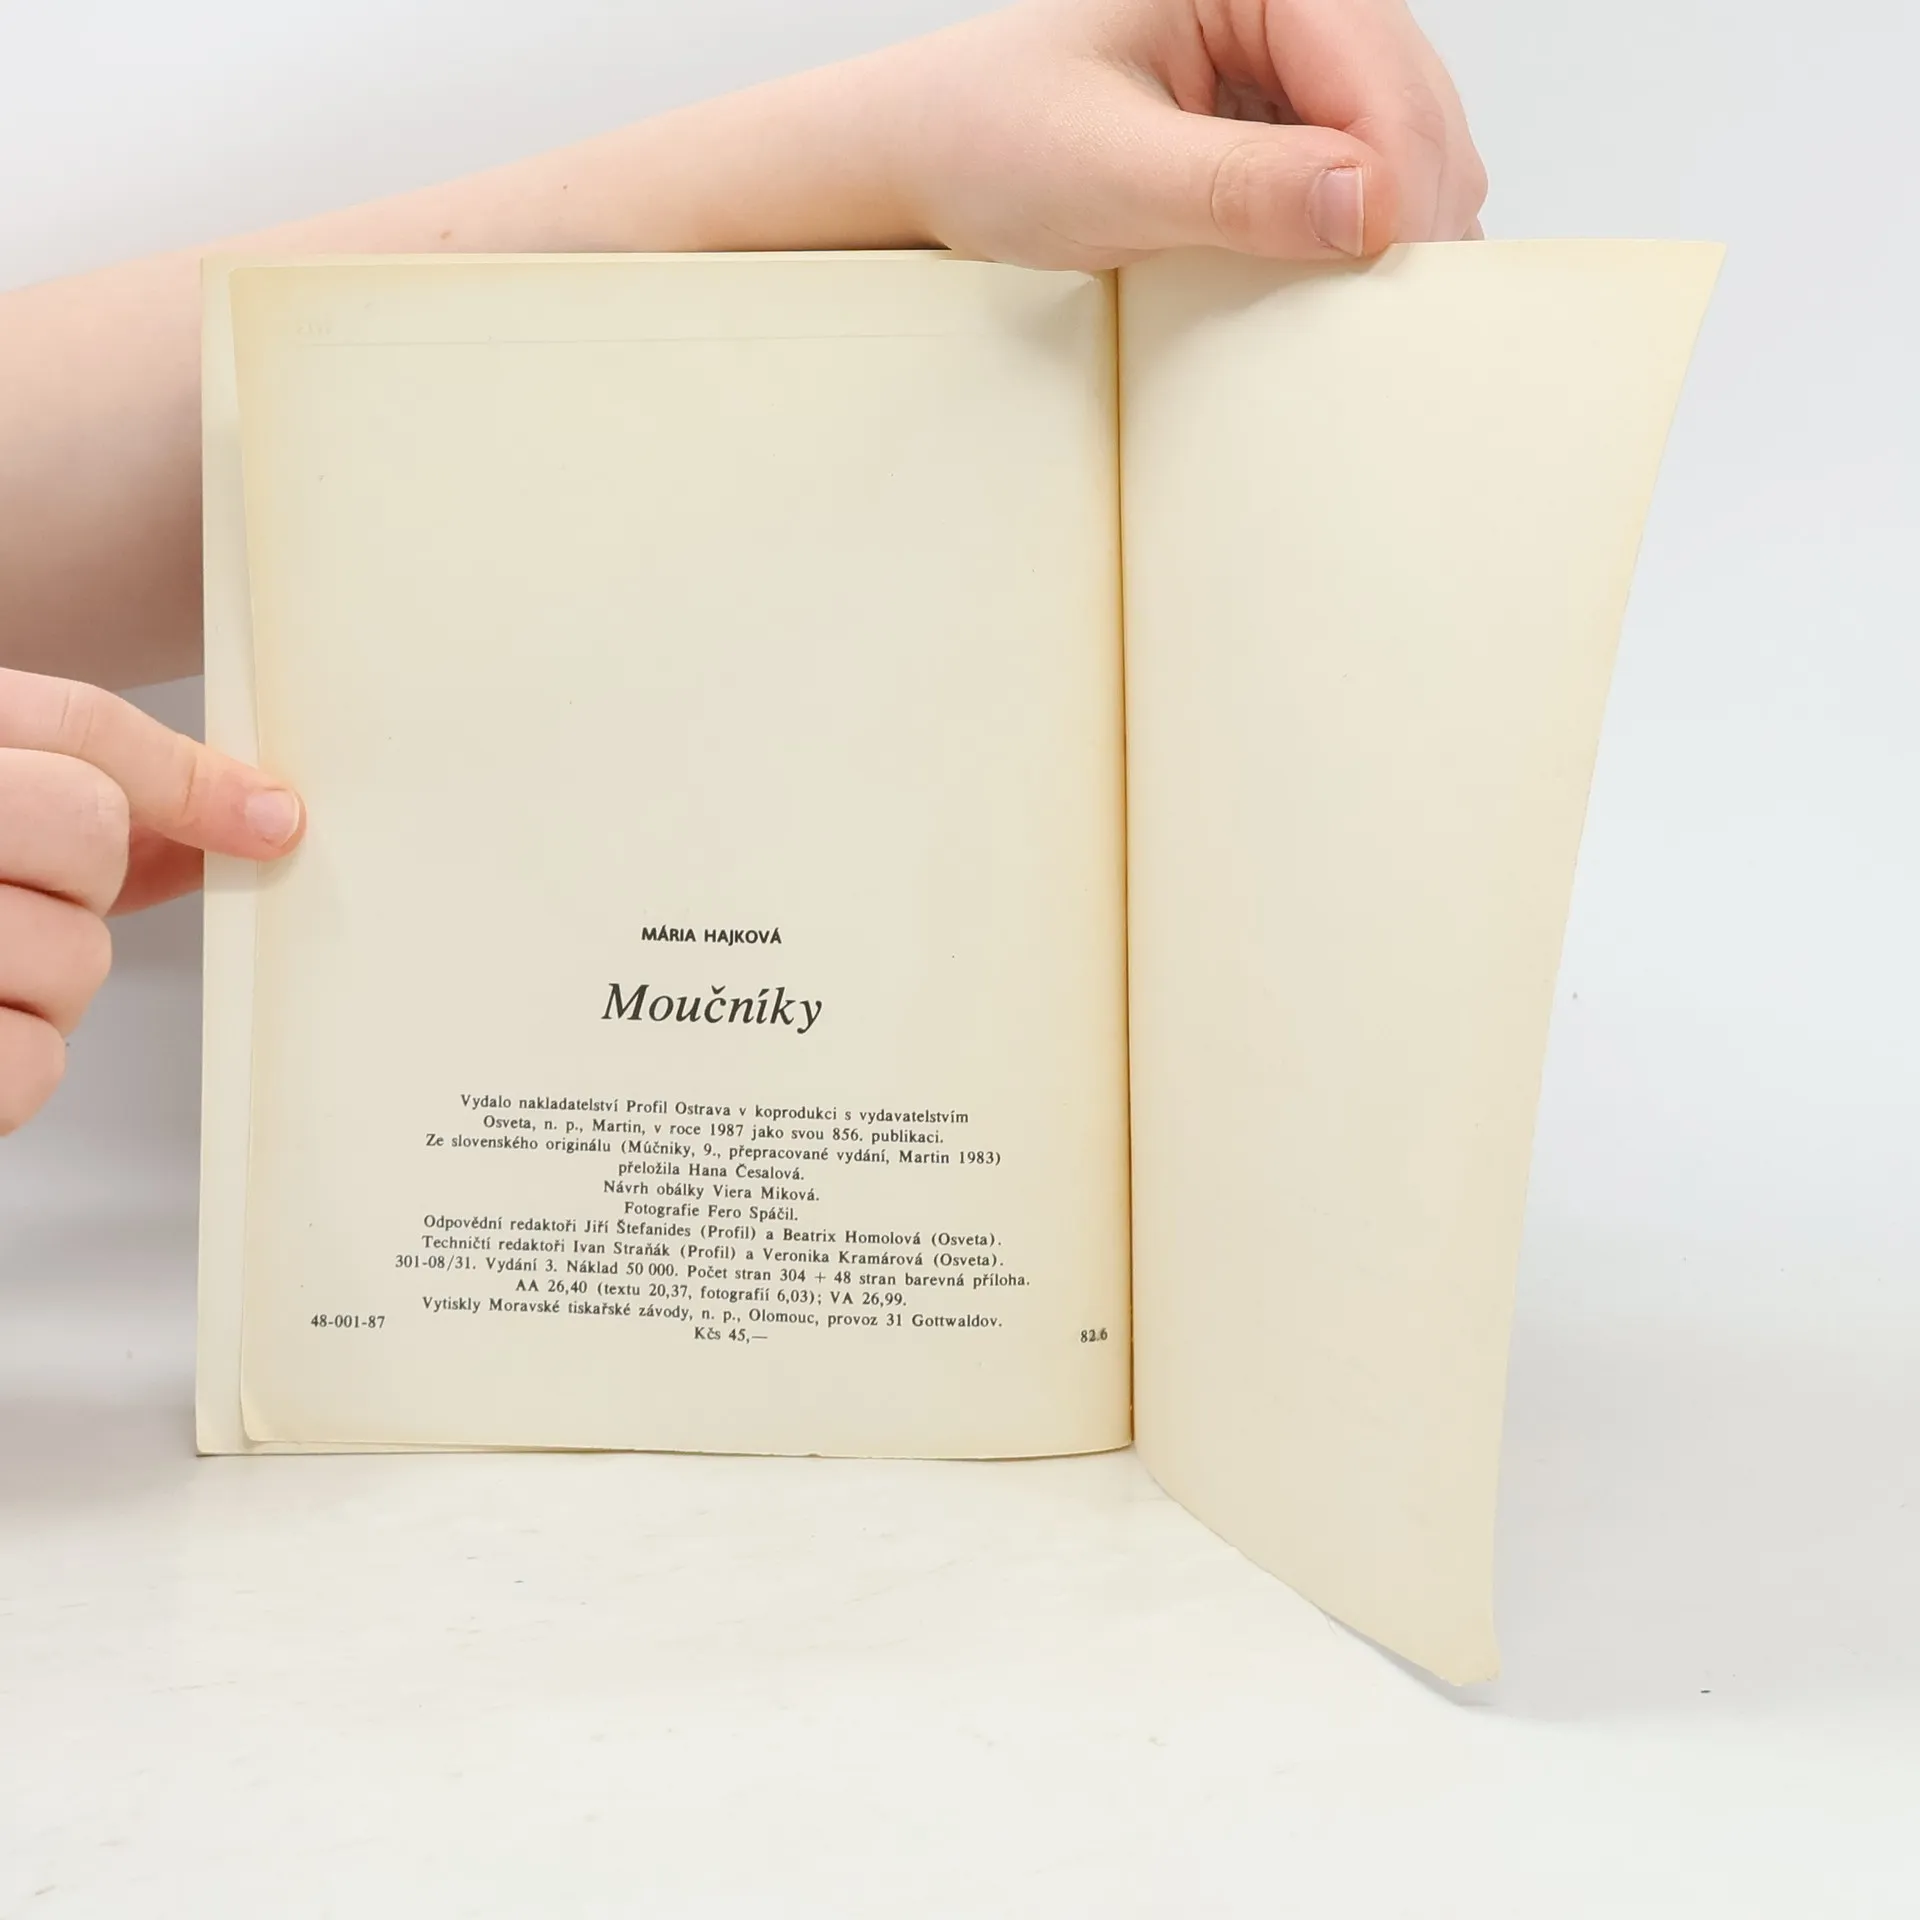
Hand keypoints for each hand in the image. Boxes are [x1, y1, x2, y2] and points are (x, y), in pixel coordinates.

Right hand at [0, 669, 302, 1134]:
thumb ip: (89, 792)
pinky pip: (33, 1065)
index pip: (78, 734)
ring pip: (75, 958)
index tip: (268, 820)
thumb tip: (248, 818)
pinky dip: (13, 1068)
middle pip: (88, 830)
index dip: (189, 781)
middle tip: (12, 895)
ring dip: (45, 985)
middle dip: (84, 880)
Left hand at [888, 0, 1485, 266]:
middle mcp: (1282, 1)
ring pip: (1403, 140)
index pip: (1372, 62)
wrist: (936, 160)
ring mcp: (1289, 58)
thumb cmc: (991, 138)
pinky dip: (1365, 232)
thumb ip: (1238, 187)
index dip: (1400, 169)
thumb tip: (1365, 206)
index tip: (1390, 267)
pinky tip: (1343, 283)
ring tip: (1368, 305)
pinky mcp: (1282, 119)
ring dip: (1398, 222)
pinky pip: (1364, 173)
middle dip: (1414, 201)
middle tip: (1398, 311)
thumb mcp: (1107, 171)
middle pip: (1410, 98)